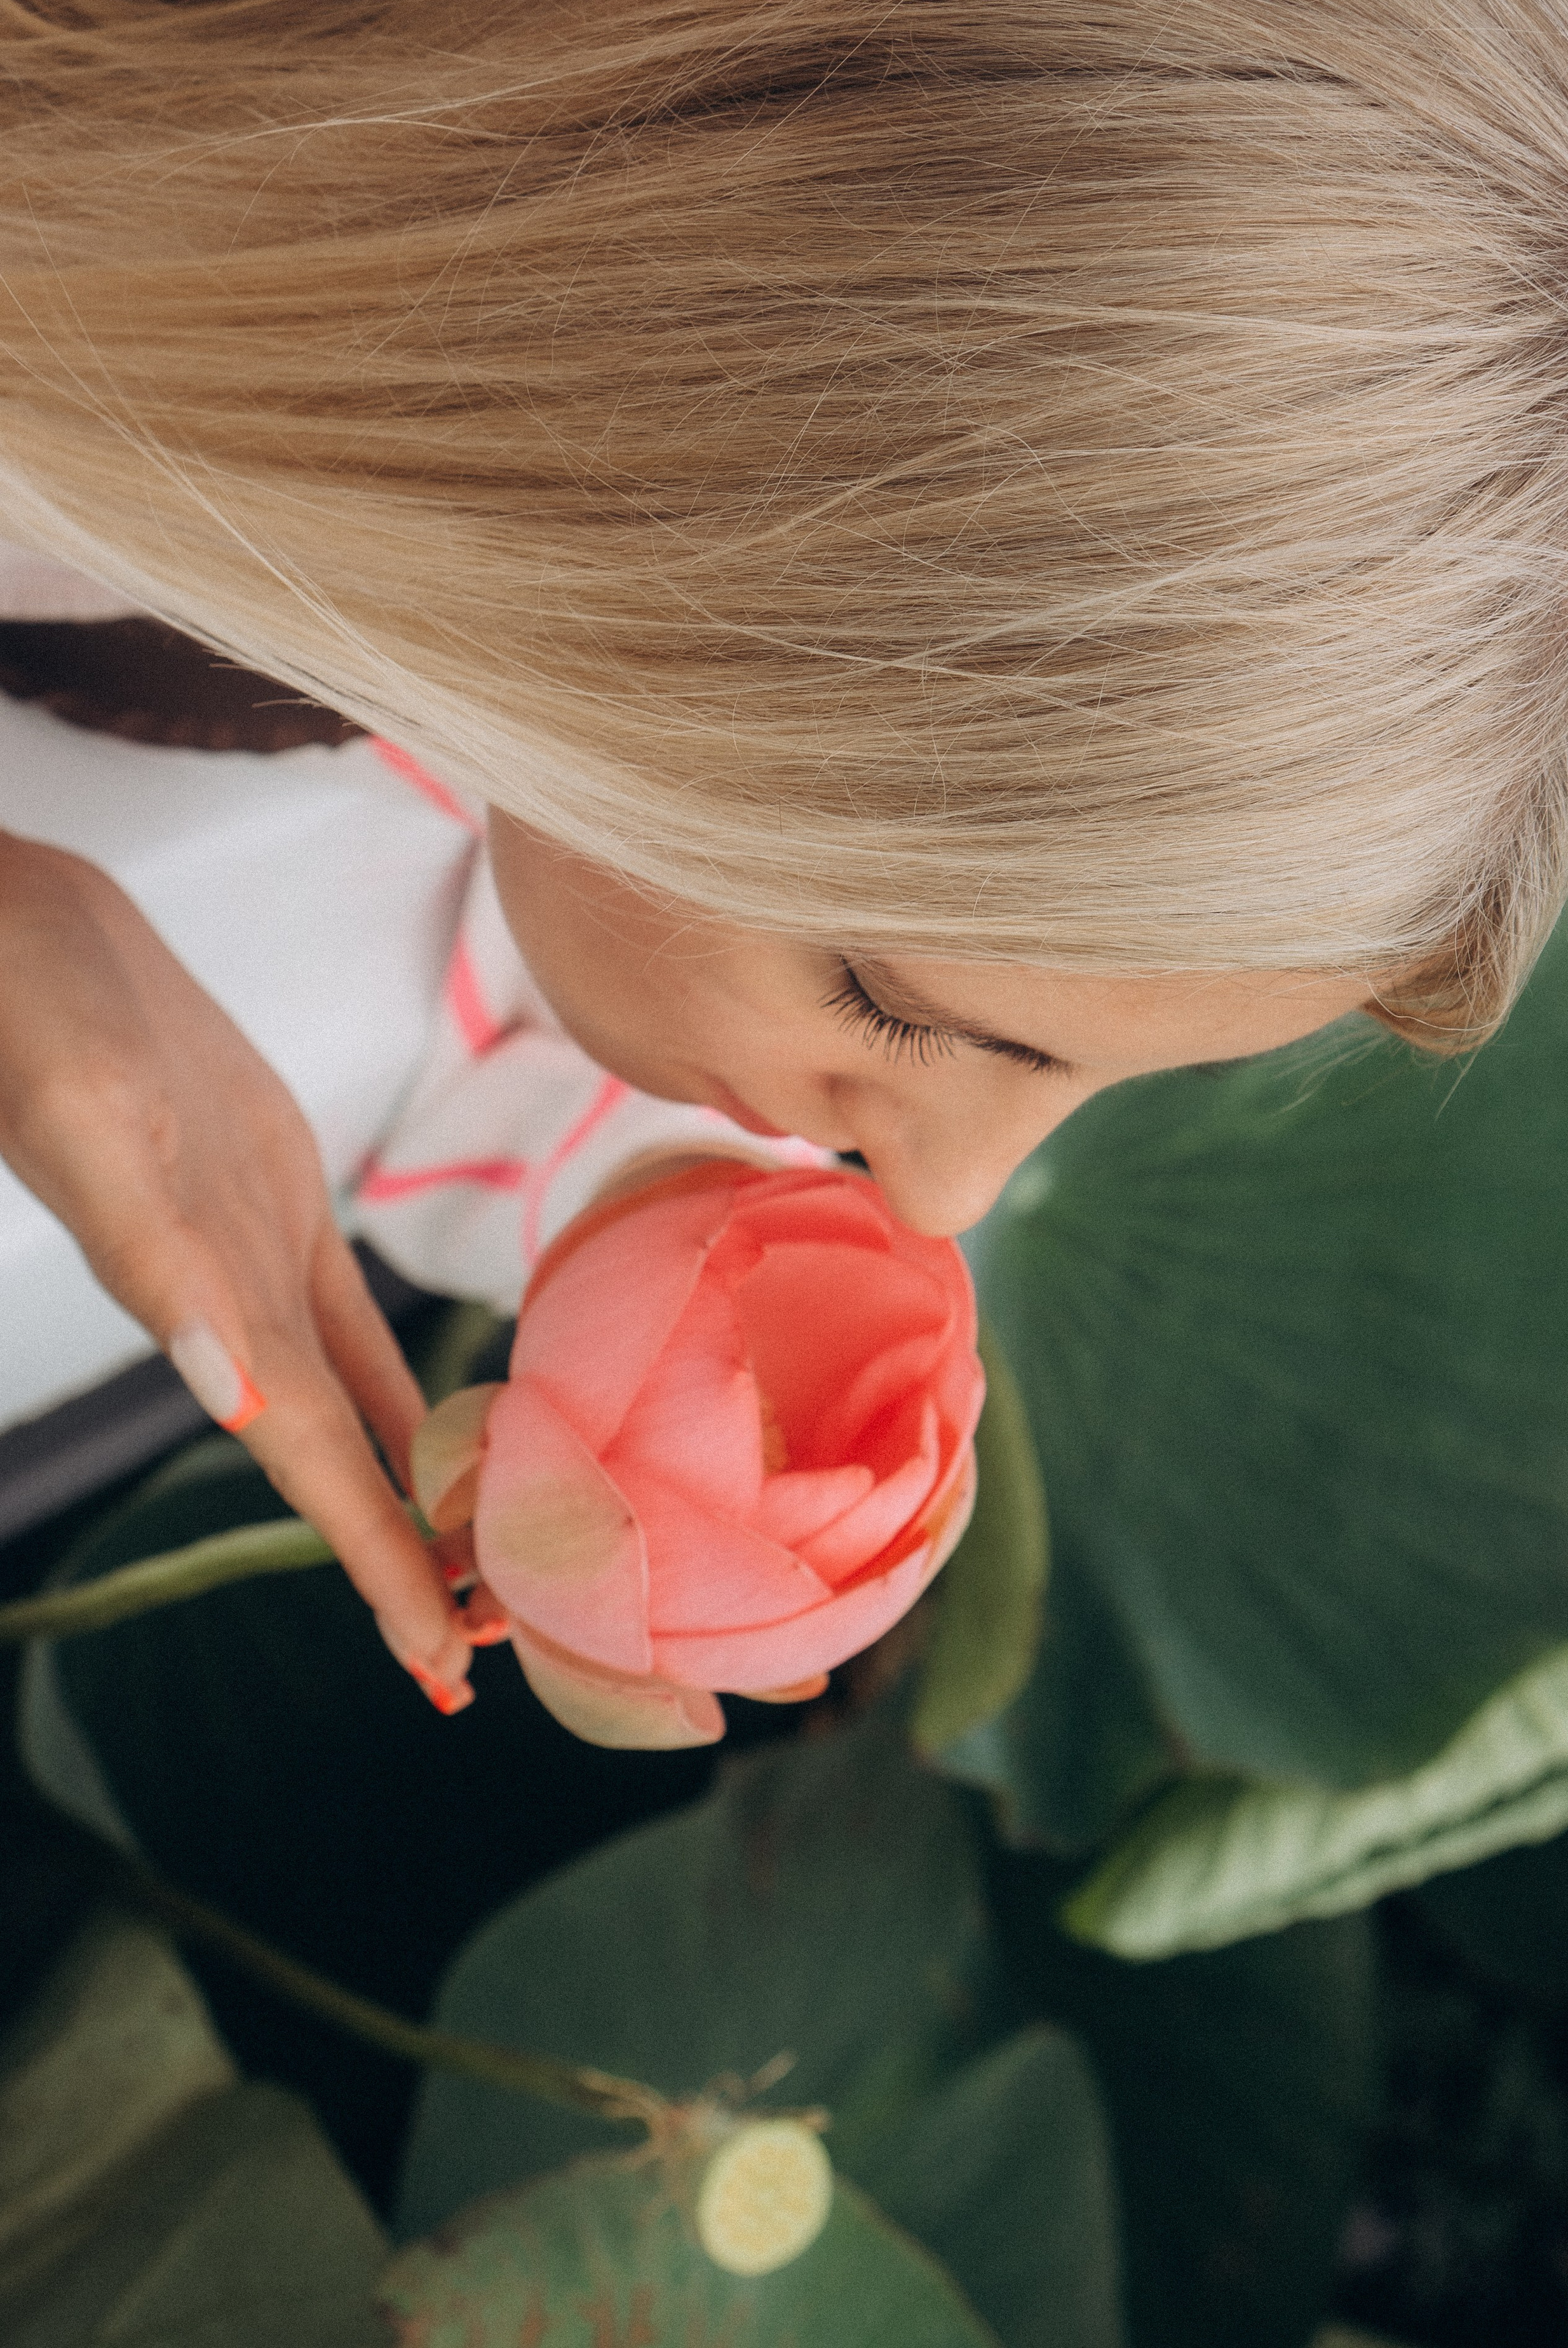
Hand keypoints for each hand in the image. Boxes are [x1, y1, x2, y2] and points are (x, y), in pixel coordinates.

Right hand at [0, 830, 475, 1706]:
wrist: (28, 934)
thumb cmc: (38, 1016)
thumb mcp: (89, 1130)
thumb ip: (153, 1262)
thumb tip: (232, 1399)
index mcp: (206, 1307)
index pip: (314, 1465)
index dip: (375, 1564)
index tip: (442, 1664)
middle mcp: (237, 1304)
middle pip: (346, 1460)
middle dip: (408, 1560)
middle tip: (490, 1653)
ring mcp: (257, 1259)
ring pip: (353, 1402)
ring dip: (408, 1488)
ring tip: (473, 1572)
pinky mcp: (275, 1205)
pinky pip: (352, 1320)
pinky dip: (392, 1383)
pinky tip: (438, 1428)